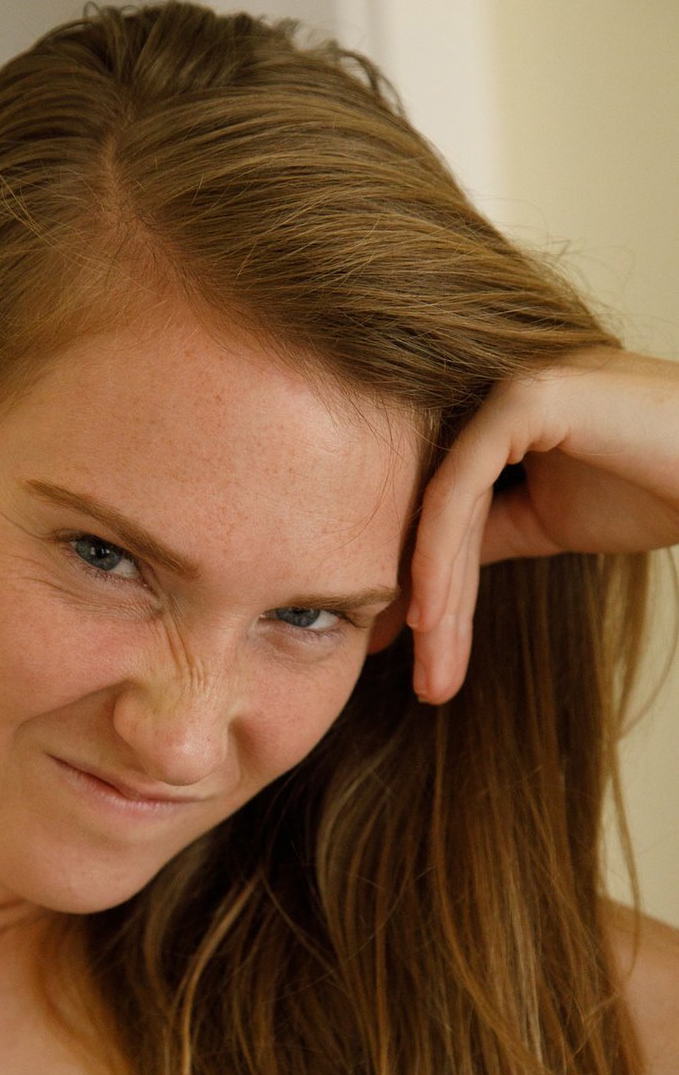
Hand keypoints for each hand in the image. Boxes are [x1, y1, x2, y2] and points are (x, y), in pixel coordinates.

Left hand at [407, 346, 678, 702]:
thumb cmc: (663, 487)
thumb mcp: (552, 520)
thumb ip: (486, 532)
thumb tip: (421, 577)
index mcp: (501, 414)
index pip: (447, 509)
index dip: (430, 587)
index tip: (420, 660)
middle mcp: (496, 391)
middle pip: (441, 514)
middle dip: (431, 608)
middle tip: (426, 687)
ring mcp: (508, 387)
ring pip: (443, 508)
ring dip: (435, 599)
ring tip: (434, 676)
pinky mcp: (523, 397)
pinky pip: (461, 487)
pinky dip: (440, 555)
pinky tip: (433, 615)